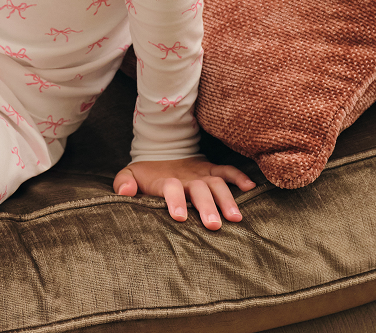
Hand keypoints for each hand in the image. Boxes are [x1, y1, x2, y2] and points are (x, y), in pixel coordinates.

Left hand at [113, 157, 254, 229]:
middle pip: (199, 189)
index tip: (180, 217)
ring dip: (226, 198)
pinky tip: (251, 188)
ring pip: (217, 183)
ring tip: (235, 218)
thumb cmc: (146, 174)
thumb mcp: (130, 174)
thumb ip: (124, 182)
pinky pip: (228, 171)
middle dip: (206, 206)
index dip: (175, 201)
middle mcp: (187, 177)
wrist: (162, 150)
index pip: (172, 188)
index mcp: (167, 180)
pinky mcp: (212, 171)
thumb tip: (125, 192)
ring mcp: (202, 173)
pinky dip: (239, 177)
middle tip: (213, 225)